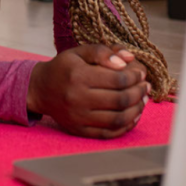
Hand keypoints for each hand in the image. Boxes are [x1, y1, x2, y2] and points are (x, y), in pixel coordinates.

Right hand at [27, 44, 149, 138]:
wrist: (40, 89)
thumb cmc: (63, 68)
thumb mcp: (79, 52)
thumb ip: (103, 51)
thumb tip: (128, 58)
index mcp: (78, 76)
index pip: (117, 79)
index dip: (135, 77)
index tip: (141, 74)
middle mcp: (77, 98)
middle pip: (120, 100)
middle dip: (139, 93)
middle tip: (145, 87)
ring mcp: (78, 117)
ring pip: (117, 119)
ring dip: (136, 110)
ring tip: (142, 101)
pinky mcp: (78, 130)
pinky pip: (108, 133)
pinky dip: (125, 127)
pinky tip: (132, 116)